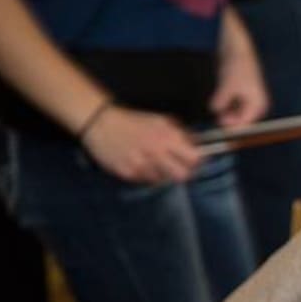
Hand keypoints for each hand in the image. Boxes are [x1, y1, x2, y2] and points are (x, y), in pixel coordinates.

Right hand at [81, 104, 201, 183]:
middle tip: (177, 167)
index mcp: (167, 138)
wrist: (101, 122)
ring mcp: (141, 165)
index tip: (193, 161)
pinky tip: (139, 162)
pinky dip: (146, 174)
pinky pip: (145, 180)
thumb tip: (199, 146)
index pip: (194, 159)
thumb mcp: (162, 121)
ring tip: (153, 161)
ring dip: (162, 173)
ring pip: (164, 180)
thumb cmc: (134, 121)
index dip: (196, 161)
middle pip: (182, 176)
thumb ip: (182, 134)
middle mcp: (156, 153)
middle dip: (182, 173)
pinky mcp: (127, 173)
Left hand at [210, 8, 268, 127]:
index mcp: (257, 104)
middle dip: (228, 119)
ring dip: (226, 111)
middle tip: (214, 118)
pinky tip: (217, 100)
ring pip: (236, 111)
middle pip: (241, 119)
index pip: (244, 124)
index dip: (231, 126)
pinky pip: (234, 103)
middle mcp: (255, 103)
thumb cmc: (237, 67)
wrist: (239, 47)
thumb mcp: (227, 86)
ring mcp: (248, 96)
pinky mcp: (241, 90)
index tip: (217, 124)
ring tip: (215, 107)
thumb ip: (221, 101)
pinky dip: (226, 103)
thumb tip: (214, 110)